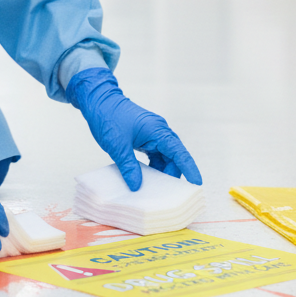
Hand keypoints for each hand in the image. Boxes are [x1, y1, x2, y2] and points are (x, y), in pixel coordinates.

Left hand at [67, 68, 201, 191]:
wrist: (98, 100)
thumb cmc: (108, 116)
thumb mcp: (117, 145)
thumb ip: (129, 167)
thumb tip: (137, 187)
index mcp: (157, 130)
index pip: (179, 152)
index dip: (189, 168)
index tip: (197, 184)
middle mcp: (159, 132)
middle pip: (174, 157)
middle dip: (173, 176)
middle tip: (169, 196)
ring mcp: (152, 135)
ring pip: (164, 158)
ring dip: (162, 173)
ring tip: (156, 191)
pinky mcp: (145, 138)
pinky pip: (155, 156)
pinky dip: (153, 168)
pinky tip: (147, 180)